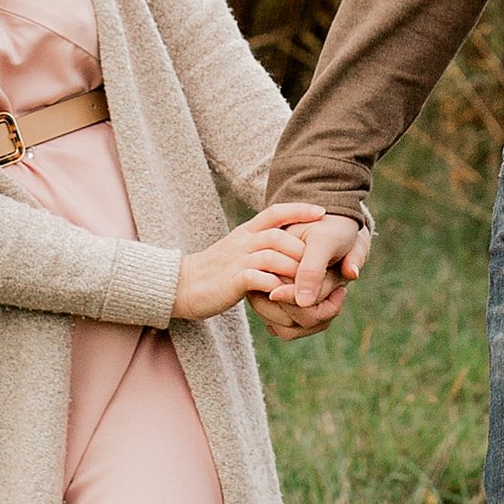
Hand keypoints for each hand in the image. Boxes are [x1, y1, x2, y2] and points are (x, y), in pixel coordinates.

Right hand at [174, 204, 328, 322]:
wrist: (181, 286)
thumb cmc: (214, 272)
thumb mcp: (236, 251)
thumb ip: (257, 246)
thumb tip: (284, 248)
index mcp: (245, 232)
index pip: (275, 212)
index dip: (299, 209)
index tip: (322, 211)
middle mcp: (243, 242)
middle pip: (280, 235)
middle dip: (304, 248)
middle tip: (322, 263)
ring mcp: (238, 260)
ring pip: (275, 255)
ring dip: (295, 269)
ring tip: (310, 281)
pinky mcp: (234, 280)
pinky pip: (262, 279)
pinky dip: (278, 286)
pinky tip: (289, 294)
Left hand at [253, 209, 368, 341]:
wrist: (319, 221)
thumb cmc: (326, 228)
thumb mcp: (322, 243)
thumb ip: (313, 271)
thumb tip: (305, 301)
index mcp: (335, 294)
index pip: (314, 314)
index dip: (294, 303)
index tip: (274, 291)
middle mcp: (323, 305)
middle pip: (300, 325)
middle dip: (280, 309)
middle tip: (263, 292)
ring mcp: (306, 307)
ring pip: (287, 328)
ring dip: (270, 313)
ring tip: (256, 292)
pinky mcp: (289, 304)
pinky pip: (276, 322)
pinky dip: (265, 310)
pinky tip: (255, 291)